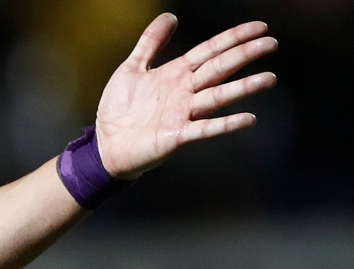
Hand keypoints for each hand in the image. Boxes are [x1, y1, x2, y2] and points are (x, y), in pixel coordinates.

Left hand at [96, 14, 277, 179]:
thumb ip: (150, 42)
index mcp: (177, 73)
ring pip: (218, 97)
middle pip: (219, 68)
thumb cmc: (119, 108)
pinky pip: (205, 129)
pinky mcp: (177, 136)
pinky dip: (226, 124)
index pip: (211, 50)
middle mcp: (185, 91)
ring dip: (243, 88)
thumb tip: (169, 16)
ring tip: (269, 78)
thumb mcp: (132, 68)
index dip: (234, 38)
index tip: (260, 27)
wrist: (104, 145)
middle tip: (271, 43)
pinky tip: (248, 118)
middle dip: (244, 55)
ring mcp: (183, 113)